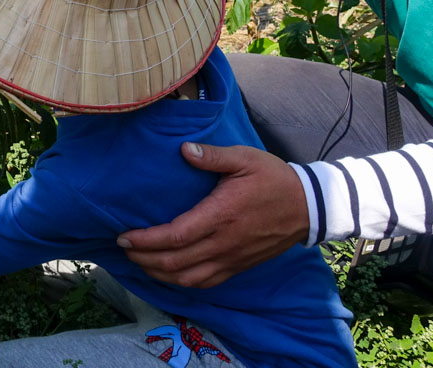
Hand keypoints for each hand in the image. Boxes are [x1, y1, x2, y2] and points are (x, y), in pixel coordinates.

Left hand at [116, 143, 309, 287]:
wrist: (309, 207)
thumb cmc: (273, 179)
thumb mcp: (245, 158)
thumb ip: (213, 155)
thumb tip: (184, 150)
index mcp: (220, 216)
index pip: (175, 237)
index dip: (145, 241)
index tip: (123, 236)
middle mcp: (224, 243)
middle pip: (175, 262)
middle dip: (143, 258)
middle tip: (123, 248)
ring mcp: (232, 259)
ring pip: (188, 279)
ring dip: (159, 274)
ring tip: (139, 262)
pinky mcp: (238, 266)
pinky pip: (206, 282)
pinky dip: (181, 282)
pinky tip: (168, 274)